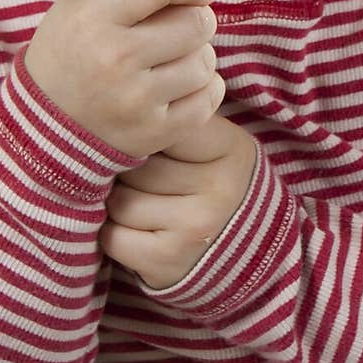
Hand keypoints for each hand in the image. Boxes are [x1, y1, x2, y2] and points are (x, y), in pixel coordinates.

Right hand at [23, 0, 223, 157]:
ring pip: (205, 61)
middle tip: (182, 22)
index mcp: (93, 19)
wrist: (40, 124)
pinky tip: (180, 83)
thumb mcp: (83, 4)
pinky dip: (203, 87)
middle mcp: (114, 60)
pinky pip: (208, 98)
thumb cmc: (67, 52)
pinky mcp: (152, 133)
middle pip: (195, 22)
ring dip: (197, 54)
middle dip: (196, 16)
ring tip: (172, 57)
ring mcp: (135, 101)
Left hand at [100, 114, 257, 288]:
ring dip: (117, 202)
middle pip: (135, 163)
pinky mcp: (168, 262)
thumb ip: (181, 122)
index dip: (145, 132)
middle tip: (138, 176)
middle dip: (125, 169)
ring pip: (120, 201)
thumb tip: (121, 100)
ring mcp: (194, 228)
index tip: (145, 139)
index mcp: (230, 148)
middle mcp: (218, 189)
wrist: (247, 254)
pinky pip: (114, 237)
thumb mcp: (215, 145)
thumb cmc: (213, 185)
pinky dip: (114, 234)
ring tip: (138, 201)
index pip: (164, 124)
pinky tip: (135, 231)